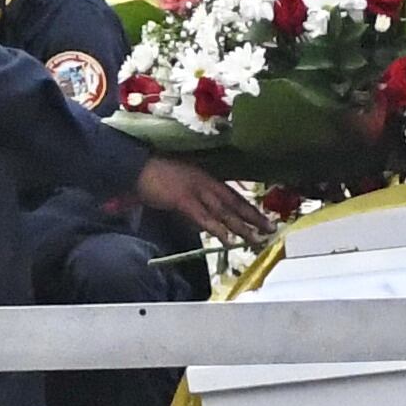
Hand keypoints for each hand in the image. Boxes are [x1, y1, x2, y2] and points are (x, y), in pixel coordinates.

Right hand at [135, 156, 272, 244]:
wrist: (134, 166)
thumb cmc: (154, 176)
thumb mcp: (180, 186)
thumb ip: (195, 201)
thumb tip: (206, 218)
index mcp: (205, 177)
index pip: (232, 195)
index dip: (248, 207)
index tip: (263, 218)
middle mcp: (205, 182)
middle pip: (234, 202)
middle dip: (253, 217)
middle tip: (270, 229)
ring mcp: (195, 190)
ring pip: (224, 211)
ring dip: (241, 226)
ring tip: (256, 238)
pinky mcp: (182, 199)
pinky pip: (203, 217)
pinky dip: (216, 228)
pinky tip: (228, 239)